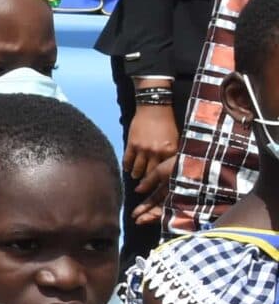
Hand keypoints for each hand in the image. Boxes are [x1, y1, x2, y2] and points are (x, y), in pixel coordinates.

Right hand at [125, 103, 179, 220]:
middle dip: (147, 187)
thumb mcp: (176, 140)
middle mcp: (156, 152)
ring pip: (137, 169)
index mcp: (170, 152)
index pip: (164, 174)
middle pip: (150, 175)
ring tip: (136, 180)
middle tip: (144, 195)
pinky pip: (128, 160)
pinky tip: (128, 170)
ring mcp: (143, 148)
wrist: (155, 107)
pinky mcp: (132, 144)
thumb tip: (173, 171)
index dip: (160, 185)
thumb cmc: (168, 123)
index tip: (158, 195)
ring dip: (136, 176)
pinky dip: (127, 166)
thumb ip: (173, 155)